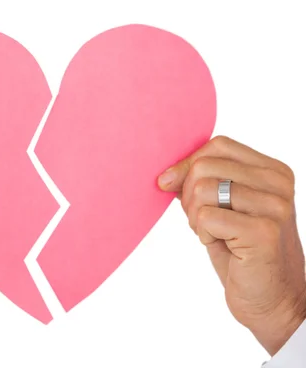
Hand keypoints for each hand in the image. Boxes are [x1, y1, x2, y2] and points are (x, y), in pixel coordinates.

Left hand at [158, 136, 305, 355]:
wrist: (270, 300)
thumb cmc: (242, 253)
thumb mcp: (221, 208)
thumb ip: (202, 183)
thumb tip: (166, 174)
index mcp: (272, 171)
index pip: (218, 145)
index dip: (187, 163)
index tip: (168, 184)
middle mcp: (278, 183)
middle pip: (205, 165)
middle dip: (188, 195)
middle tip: (200, 221)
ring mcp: (274, 206)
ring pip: (203, 189)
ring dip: (195, 216)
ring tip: (213, 233)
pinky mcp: (264, 231)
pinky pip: (206, 216)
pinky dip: (202, 233)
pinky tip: (220, 245)